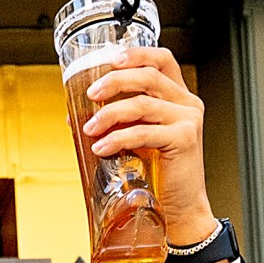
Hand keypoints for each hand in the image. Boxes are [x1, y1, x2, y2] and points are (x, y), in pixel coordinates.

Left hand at [78, 47, 218, 250]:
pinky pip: (144, 131)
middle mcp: (187, 103)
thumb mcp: (134, 139)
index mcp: (178, 97)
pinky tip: (102, 147)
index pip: (162, 60)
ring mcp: (188, 120)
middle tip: (90, 94)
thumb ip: (115, 121)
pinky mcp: (184, 139)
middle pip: (148, 76)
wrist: (179, 209)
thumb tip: (75, 114)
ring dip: (110, 114)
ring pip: (143, 103)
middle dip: (114, 81)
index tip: (110, 59)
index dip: (136, 53)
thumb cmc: (158, 176)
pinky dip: (118, 138)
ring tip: (89, 128)